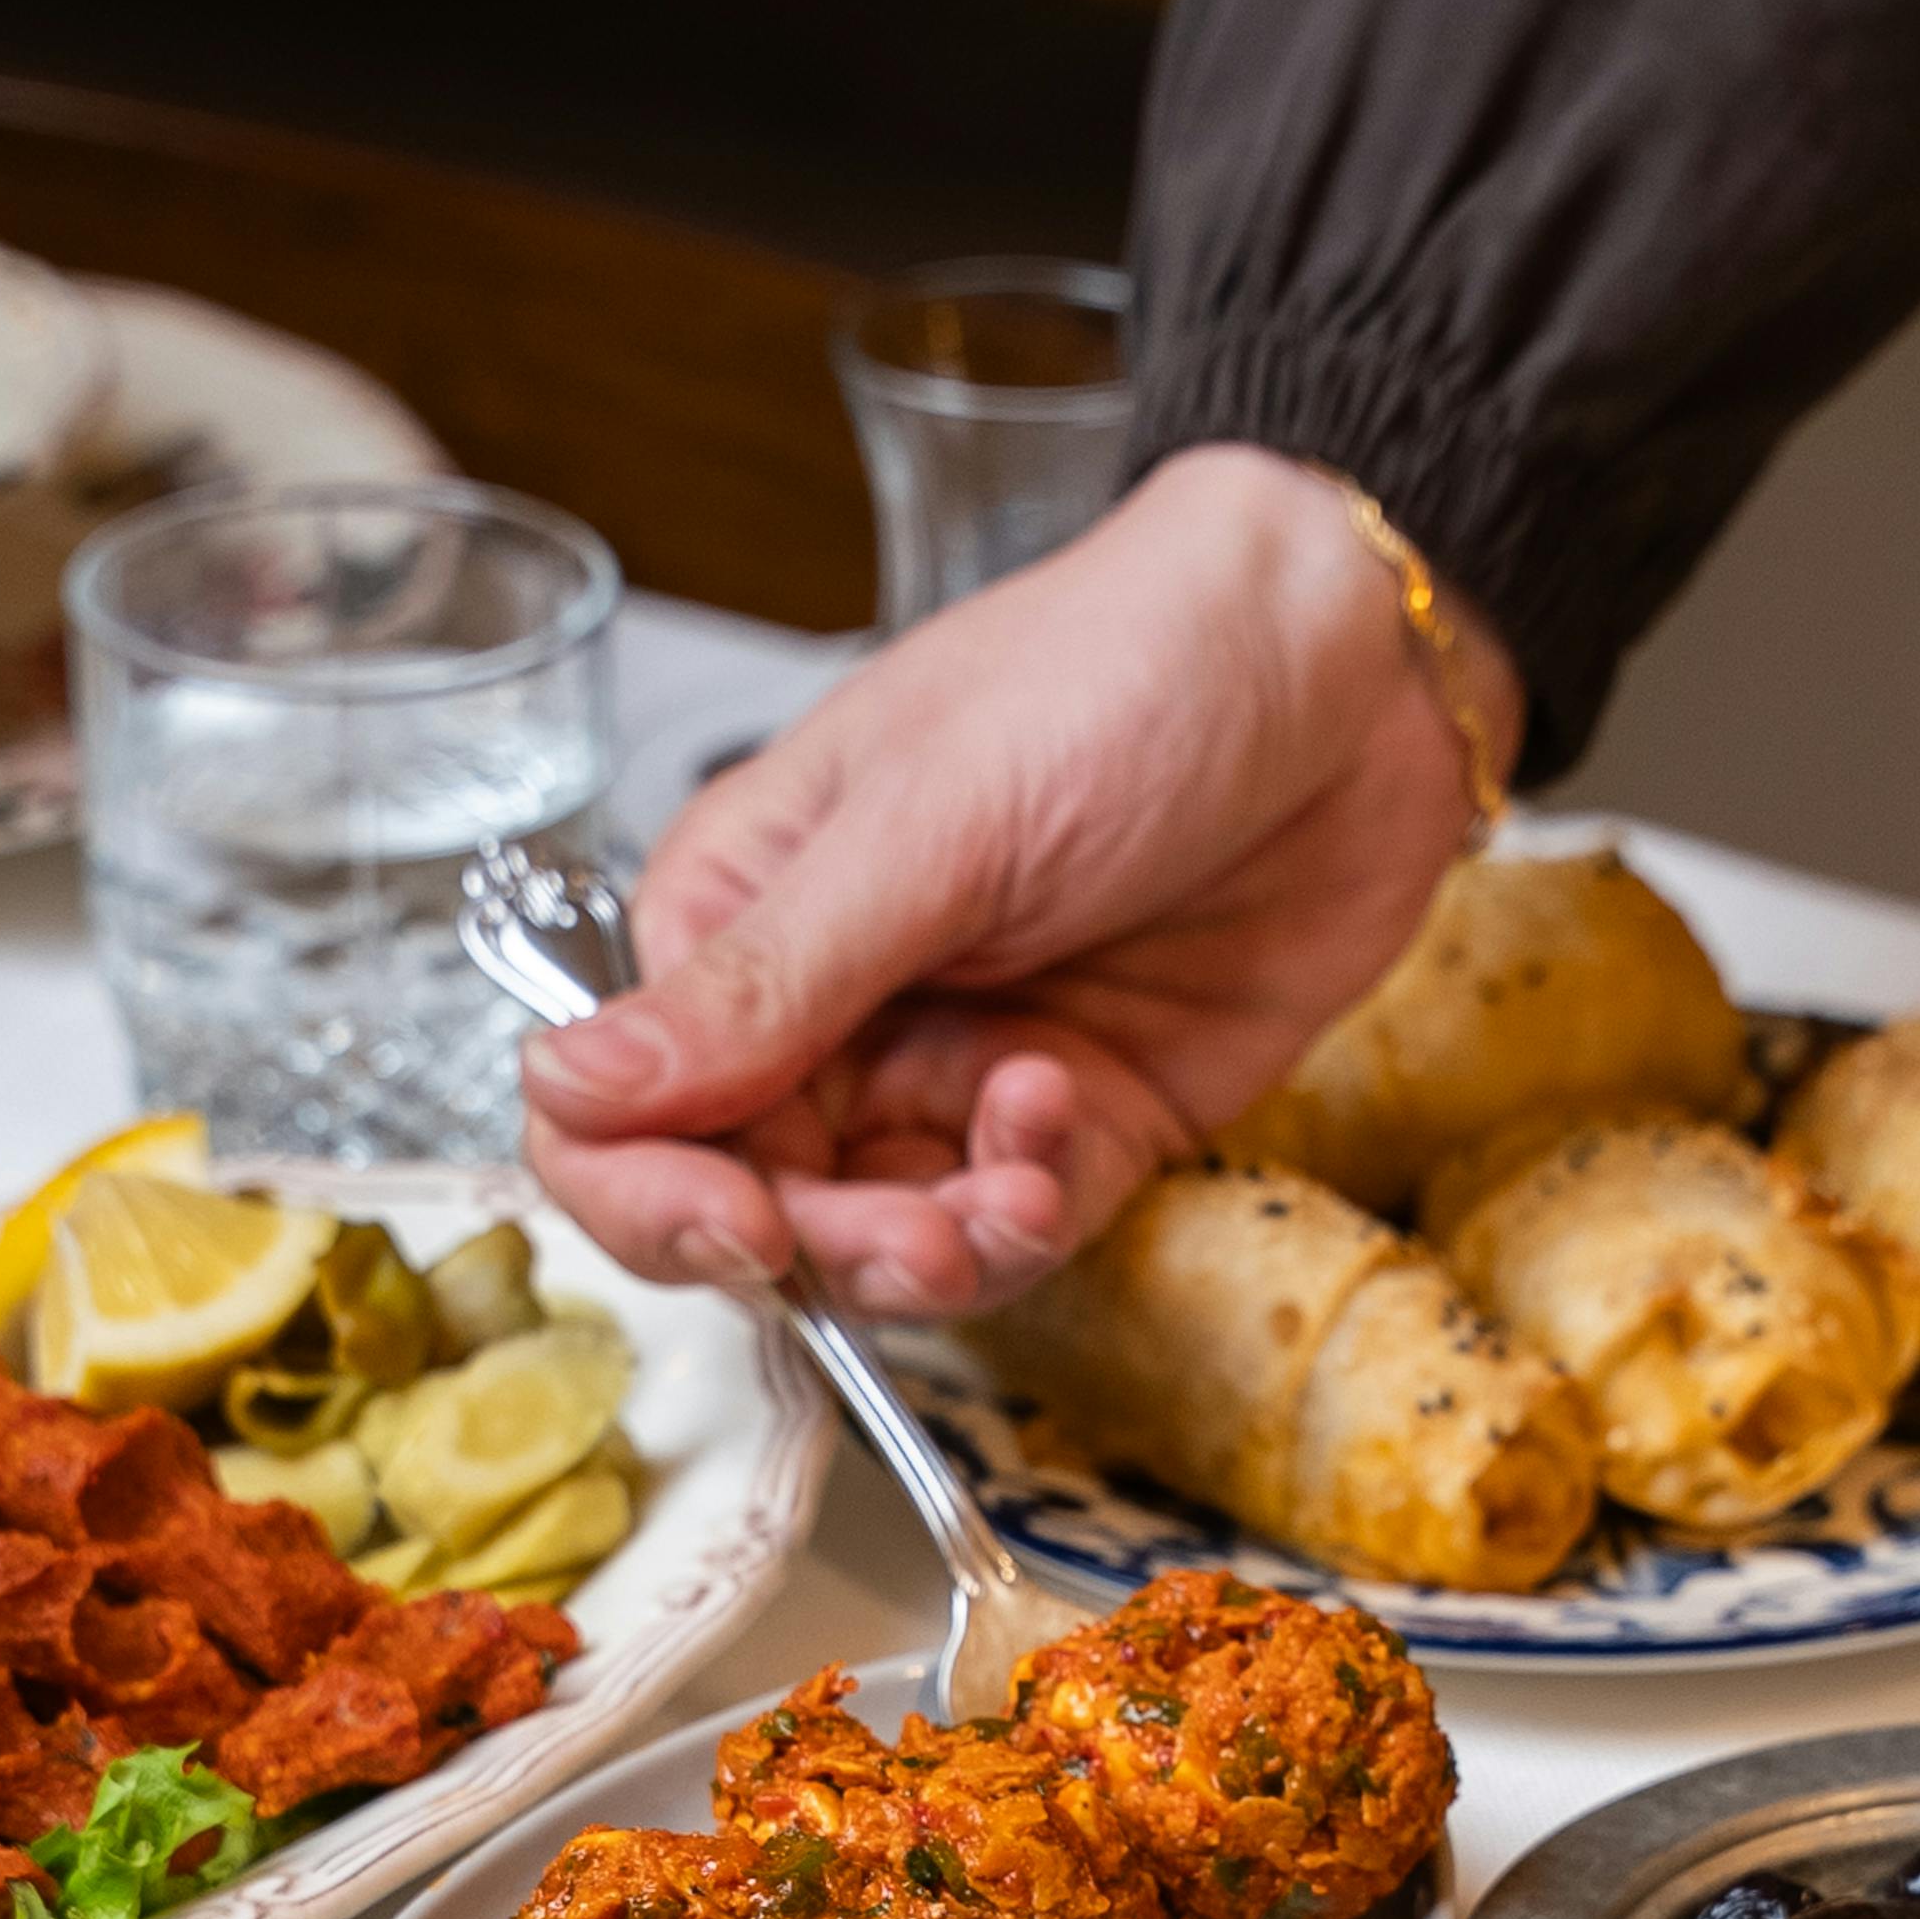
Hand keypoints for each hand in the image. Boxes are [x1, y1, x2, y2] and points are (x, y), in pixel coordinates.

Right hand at [518, 446, 1515, 1308]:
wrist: (1353, 664)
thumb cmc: (1125, 670)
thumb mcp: (927, 826)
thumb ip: (761, 983)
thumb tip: (566, 1084)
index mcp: (742, 914)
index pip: (623, 1111)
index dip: (655, 1197)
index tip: (735, 1230)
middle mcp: (831, 1008)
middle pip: (753, 1205)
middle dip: (824, 1250)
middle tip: (912, 1241)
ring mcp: (955, 1067)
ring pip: (884, 1244)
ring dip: (934, 1253)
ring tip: (1008, 1198)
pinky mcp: (1080, 1115)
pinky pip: (1016, 1228)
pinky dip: (1029, 1213)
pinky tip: (1061, 1119)